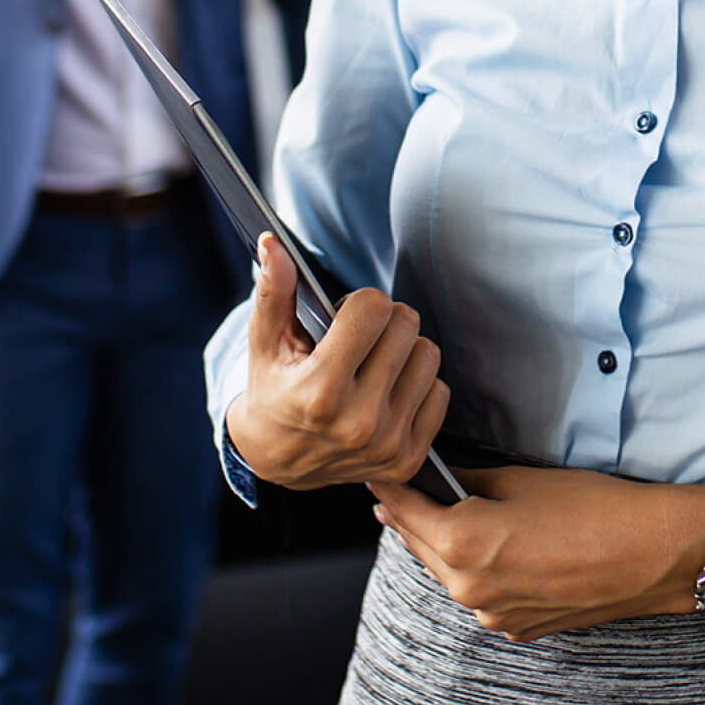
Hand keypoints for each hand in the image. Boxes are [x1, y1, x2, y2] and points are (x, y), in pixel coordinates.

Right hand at [223, 233, 448, 490]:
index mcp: (320, 391)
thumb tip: (273, 243)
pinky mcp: (407, 459)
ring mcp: (386, 444)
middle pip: (407, 325)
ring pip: (429, 354)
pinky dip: (417, 385)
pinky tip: (386, 393)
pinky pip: (440, 391)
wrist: (277, 461)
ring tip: (372, 366)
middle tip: (357, 341)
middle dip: (383, 322)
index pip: (374, 308)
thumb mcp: (265, 344)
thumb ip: (273, 291)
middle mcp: (357, 422)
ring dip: (404, 352)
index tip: (342, 319)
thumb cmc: (273, 391)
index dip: (359, 303)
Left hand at [369, 465, 704, 643]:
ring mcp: (493, 614)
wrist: (652, 553)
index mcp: (462, 543)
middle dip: (411, 517)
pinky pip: (483, 594)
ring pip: (451, 574)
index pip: (404, 511)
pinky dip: (480, 571)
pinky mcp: (519, 628)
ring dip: (446, 546)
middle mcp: (468, 588)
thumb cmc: (593, 507)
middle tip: (401, 489)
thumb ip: (470, 484)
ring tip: (450, 515)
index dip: (388, 488)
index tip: (375, 472)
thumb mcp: (522, 479)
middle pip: (421, 547)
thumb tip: (443, 481)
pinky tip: (498, 547)